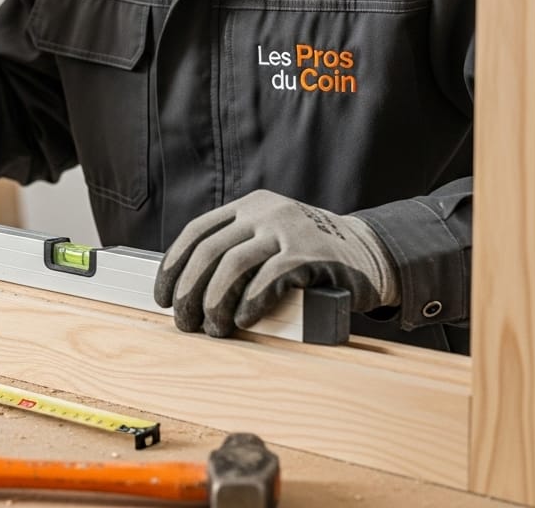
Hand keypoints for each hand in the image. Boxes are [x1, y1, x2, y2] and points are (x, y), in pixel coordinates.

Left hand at [153, 190, 399, 337]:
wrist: (371, 254)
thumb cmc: (311, 257)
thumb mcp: (270, 241)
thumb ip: (237, 254)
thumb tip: (188, 293)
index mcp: (249, 207)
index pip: (196, 232)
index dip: (173, 267)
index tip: (162, 297)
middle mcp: (264, 212)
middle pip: (209, 251)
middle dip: (189, 291)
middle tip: (185, 322)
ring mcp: (287, 229)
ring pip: (232, 265)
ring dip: (214, 302)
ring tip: (213, 328)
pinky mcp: (309, 254)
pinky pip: (268, 279)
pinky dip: (249, 303)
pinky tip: (243, 320)